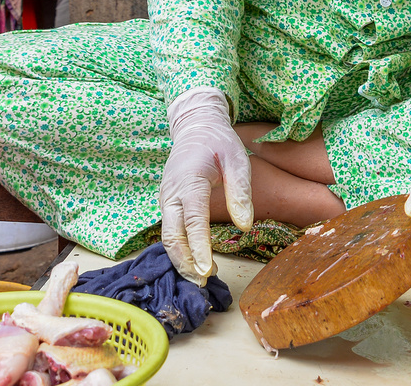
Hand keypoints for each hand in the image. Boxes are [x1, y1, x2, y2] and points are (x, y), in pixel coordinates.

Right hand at [160, 88, 252, 285]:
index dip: (199, 247)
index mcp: (189, 181)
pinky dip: (179, 249)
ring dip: (181, 259)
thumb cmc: (219, 143)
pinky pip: (169, 231)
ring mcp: (166, 199)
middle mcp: (171, 193)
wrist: (195, 128)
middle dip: (184, 262)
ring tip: (201, 278)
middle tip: (202, 283)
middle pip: (172, 235)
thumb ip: (240, 191)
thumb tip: (244, 225)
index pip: (193, 220)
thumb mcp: (237, 159)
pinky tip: (194, 262)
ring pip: (168, 236)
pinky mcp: (167, 204)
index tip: (206, 270)